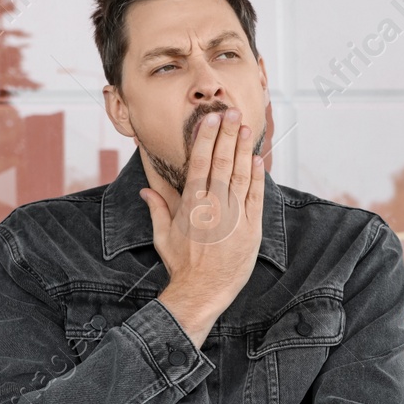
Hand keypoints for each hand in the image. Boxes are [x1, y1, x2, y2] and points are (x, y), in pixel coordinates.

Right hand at [140, 108, 265, 345]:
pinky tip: (258, 158)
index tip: (210, 119)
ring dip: (243, 148)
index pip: (198, 162)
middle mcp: (213, 205)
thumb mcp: (163, 236)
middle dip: (226, 134)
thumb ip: (157, 209)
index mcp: (191, 204)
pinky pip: (255, 196)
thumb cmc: (182, 265)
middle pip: (221, 161)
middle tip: (231, 111)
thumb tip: (145, 191)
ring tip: (245, 127)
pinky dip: (257, 176)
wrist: (202, 291)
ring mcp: (234, 215)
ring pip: (241, 174)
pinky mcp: (251, 227)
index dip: (205, 138)